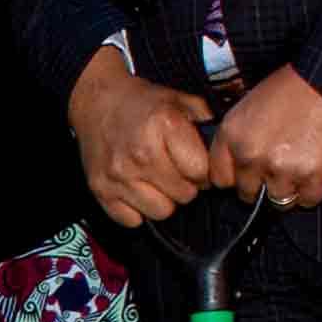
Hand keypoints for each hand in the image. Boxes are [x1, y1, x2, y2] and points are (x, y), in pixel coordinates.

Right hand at [66, 46, 214, 226]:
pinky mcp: (101, 190)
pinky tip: (136, 189)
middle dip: (184, 186)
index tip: (193, 164)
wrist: (97, 100)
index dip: (202, 171)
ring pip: (160, 212)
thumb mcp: (178, 100)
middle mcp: (141, 153)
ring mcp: (119, 175)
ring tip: (156, 182)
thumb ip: (205, 121)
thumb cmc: (142, 103)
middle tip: (173, 172)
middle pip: (184, 196)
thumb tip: (224, 147)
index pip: (201, 172)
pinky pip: (132, 220)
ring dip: (162, 201)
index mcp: (165, 126)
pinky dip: (136, 210)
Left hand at [209, 64, 321, 210]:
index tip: (244, 175)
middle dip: (260, 185)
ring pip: (278, 200)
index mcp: (232, 135)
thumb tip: (233, 166)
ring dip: (287, 190)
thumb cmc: (290, 88)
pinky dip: (311, 192)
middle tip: (276, 170)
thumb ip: (236, 137)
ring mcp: (281, 168)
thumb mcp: (249, 105)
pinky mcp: (311, 175)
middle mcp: (251, 155)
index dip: (234, 177)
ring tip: (297, 170)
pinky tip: (314, 174)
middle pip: (246, 194)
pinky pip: (306, 200)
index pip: (219, 179)